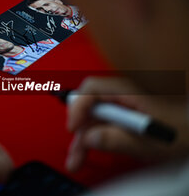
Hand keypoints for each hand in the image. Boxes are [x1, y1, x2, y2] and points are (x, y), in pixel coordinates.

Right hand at [65, 77, 188, 171]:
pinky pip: (99, 124)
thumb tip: (90, 138)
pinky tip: (87, 152)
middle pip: (87, 106)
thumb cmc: (182, 132)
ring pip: (91, 118)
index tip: (73, 128)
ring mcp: (120, 106)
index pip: (91, 90)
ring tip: (76, 160)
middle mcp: (121, 96)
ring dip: (82, 138)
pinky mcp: (121, 116)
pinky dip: (91, 139)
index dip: (78, 108)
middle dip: (78, 130)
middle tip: (74, 152)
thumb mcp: (149, 141)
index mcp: (128, 92)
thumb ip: (117, 139)